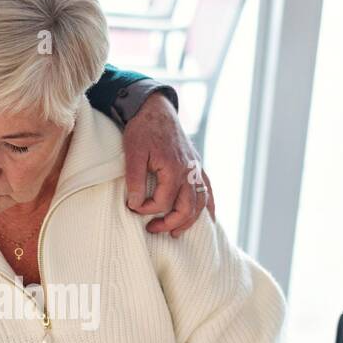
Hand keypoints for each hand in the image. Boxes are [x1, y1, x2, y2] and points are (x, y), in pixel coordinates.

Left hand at [122, 93, 214, 236]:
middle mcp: (190, 171)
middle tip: (152, 229)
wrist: (155, 109)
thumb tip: (135, 204)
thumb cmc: (143, 130)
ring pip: (201, 203)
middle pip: (187, 208)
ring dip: (189, 221)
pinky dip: (209, 206)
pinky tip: (209, 219)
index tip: (132, 208)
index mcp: (174, 169)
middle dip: (170, 223)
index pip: (164, 202)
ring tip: (175, 233)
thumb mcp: (133, 153)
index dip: (147, 210)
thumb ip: (135, 180)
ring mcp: (196, 169)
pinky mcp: (197, 166)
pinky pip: (208, 190)